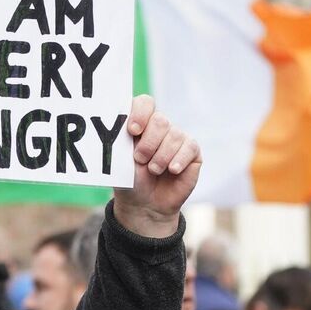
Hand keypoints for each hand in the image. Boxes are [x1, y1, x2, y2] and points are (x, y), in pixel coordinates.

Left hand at [112, 96, 201, 238]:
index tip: (133, 131)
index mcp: (140, 124)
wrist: (144, 206)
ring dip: (161, 156)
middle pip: (160, 120)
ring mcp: (177, 139)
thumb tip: (118, 123)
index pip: (145, 103)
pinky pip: (189, 147)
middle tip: (140, 160)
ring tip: (153, 170)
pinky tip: (172, 171)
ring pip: (174, 135)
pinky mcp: (192, 152)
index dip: (140, 113)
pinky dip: (178, 159)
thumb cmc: (129, 181)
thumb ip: (120, 141)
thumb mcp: (119, 161)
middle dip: (148, 143)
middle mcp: (160, 128)